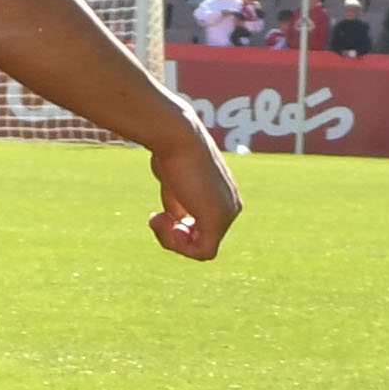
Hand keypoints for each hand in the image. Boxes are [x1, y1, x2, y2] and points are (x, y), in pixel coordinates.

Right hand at [146, 121, 240, 262]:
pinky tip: (163, 221)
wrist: (177, 137)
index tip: (160, 213)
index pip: (203, 228)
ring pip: (201, 249)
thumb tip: (176, 220)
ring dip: (173, 241)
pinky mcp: (218, 220)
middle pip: (202, 240)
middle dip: (174, 235)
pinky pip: (201, 252)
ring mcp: (228, 214)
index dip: (177, 228)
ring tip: (157, 218)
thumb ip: (179, 203)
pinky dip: (177, 244)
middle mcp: (232, 207)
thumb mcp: (174, 182)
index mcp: (225, 197)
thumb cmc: (171, 151)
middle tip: (156, 217)